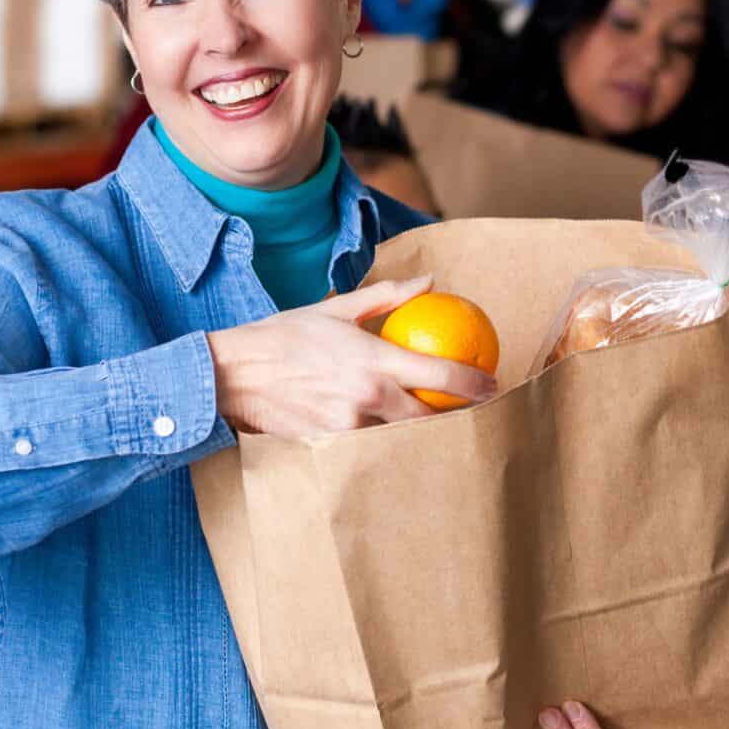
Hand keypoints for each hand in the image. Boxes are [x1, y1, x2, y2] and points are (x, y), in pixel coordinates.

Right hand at [205, 276, 495, 438]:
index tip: (493, 384)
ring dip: (416, 430)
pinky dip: (382, 440)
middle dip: (454, 417)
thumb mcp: (338, 308)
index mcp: (375, 361)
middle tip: (469, 410)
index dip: (475, 384)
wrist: (235, 374)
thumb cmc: (286, 335)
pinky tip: (392, 436)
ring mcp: (350, 427)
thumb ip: (388, 297)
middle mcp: (368, 398)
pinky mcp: (331, 446)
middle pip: (429, 418)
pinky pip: (369, 446)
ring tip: (435, 423)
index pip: (440, 377)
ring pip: (400, 435)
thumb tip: (429, 281)